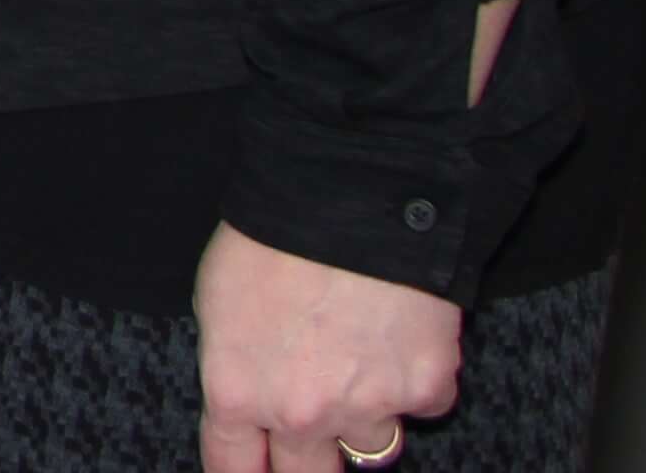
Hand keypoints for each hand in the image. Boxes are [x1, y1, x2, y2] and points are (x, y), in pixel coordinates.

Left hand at [195, 222, 461, 471]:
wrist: (352, 199)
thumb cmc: (271, 235)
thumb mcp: (218, 297)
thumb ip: (236, 359)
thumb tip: (249, 388)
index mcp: (237, 390)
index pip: (232, 464)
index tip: (255, 472)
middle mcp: (301, 413)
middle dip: (306, 464)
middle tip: (313, 426)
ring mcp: (368, 408)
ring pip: (372, 444)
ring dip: (366, 413)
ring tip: (360, 355)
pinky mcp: (426, 390)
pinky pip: (421, 402)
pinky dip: (414, 378)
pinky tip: (402, 333)